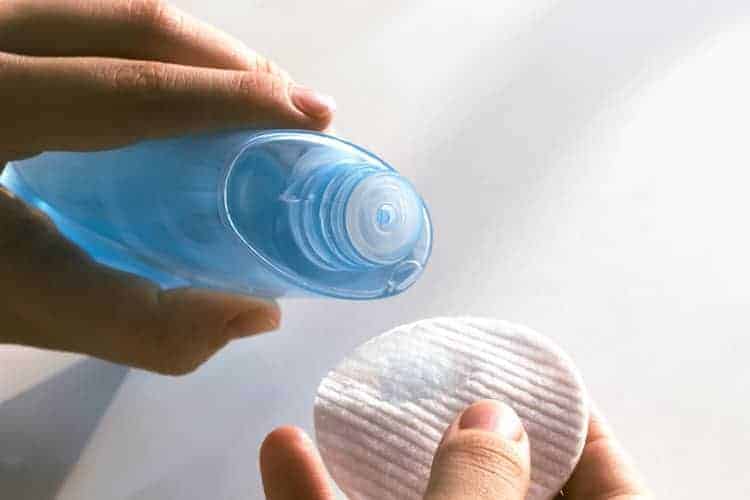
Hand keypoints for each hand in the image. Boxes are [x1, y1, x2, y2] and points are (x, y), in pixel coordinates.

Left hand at [0, 0, 334, 373]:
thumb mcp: (25, 306)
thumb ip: (143, 326)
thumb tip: (257, 314)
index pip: (132, 88)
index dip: (234, 98)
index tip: (311, 113)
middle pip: (135, 22)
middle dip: (231, 61)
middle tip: (292, 107)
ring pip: (112, 7)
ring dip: (195, 47)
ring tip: (245, 94)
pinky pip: (86, 16)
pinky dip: (150, 45)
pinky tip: (175, 83)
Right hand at [259, 400, 651, 499]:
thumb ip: (482, 488)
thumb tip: (490, 419)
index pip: (604, 475)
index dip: (571, 419)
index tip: (531, 370)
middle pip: (507, 489)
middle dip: (465, 431)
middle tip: (440, 378)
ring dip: (375, 463)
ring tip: (353, 402)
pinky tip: (283, 454)